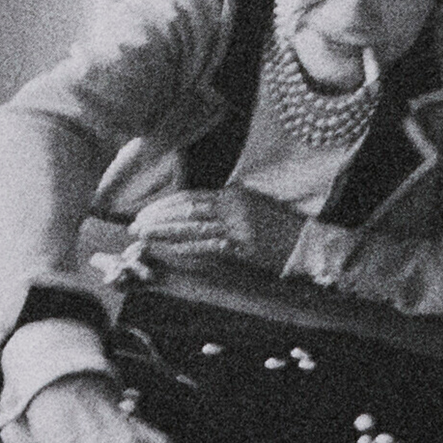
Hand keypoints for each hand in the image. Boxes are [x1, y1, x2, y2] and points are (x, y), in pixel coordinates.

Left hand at [130, 187, 303, 272]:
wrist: (306, 243)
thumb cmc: (277, 226)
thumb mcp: (249, 206)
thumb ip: (222, 207)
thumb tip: (191, 214)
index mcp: (232, 194)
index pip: (190, 197)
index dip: (165, 206)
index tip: (145, 213)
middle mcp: (232, 206)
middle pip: (186, 210)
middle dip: (158, 218)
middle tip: (135, 225)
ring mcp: (237, 227)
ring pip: (193, 227)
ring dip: (165, 232)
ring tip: (144, 235)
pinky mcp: (242, 247)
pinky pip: (209, 246)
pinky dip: (188, 247)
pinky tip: (170, 248)